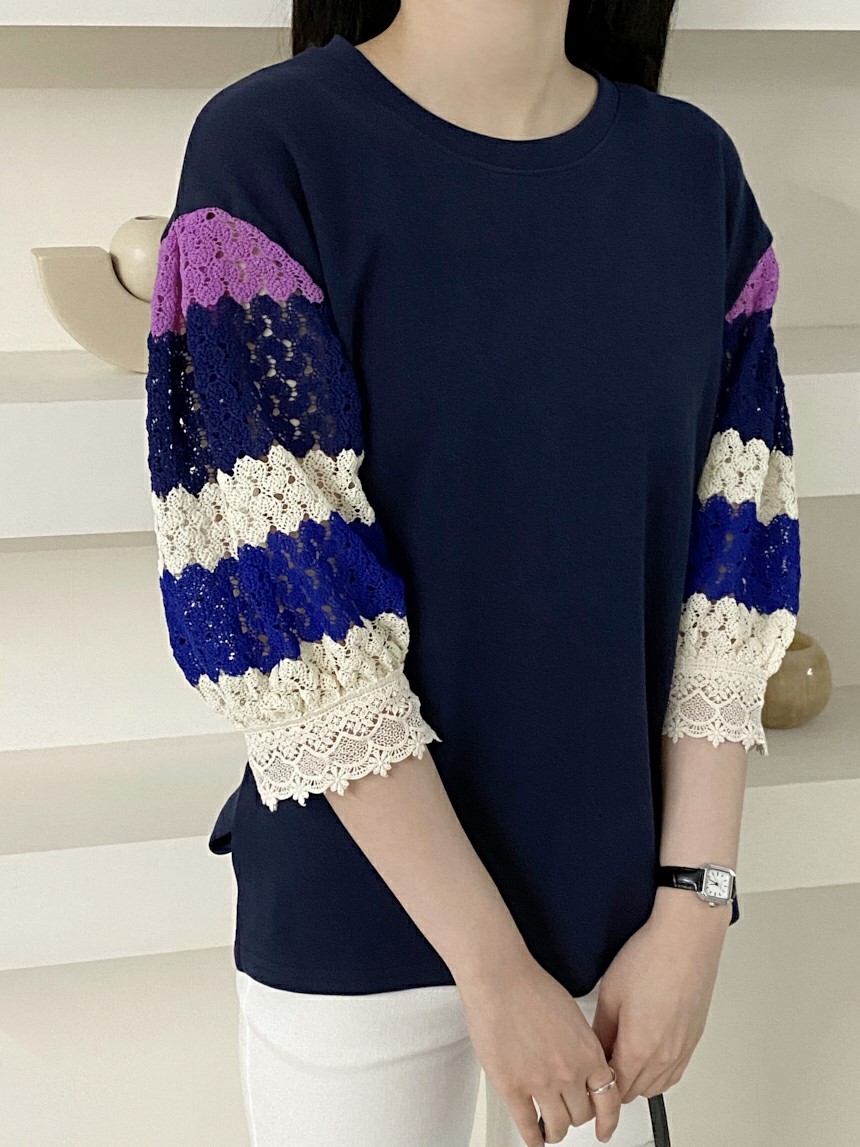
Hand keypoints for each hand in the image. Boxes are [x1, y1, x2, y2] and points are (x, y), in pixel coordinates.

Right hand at [456, 947, 621, 1144]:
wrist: (500, 979)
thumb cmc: (530, 986)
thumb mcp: (572, 1015)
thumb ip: (579, 1045)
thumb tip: (580, 1062)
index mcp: (588, 1052)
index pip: (609, 1100)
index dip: (608, 1120)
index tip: (605, 1128)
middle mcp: (569, 1073)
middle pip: (582, 1115)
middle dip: (577, 1117)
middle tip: (571, 1115)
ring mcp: (541, 1083)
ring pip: (558, 1126)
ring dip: (556, 1131)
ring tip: (551, 1129)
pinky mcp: (513, 1088)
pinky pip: (528, 1126)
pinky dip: (533, 1139)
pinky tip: (534, 1139)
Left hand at [591, 887, 730, 1101]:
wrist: (686, 938)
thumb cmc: (651, 957)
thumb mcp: (610, 993)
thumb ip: (600, 1030)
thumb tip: (593, 1049)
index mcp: (639, 1048)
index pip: (614, 1089)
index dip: (598, 1083)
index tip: (589, 1071)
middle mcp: (664, 1056)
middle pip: (635, 1091)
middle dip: (615, 1082)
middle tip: (601, 1059)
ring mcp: (683, 1049)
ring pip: (656, 1086)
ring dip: (637, 1078)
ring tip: (622, 1052)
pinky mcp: (694, 1038)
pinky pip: (674, 1072)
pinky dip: (658, 1071)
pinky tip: (646, 1050)